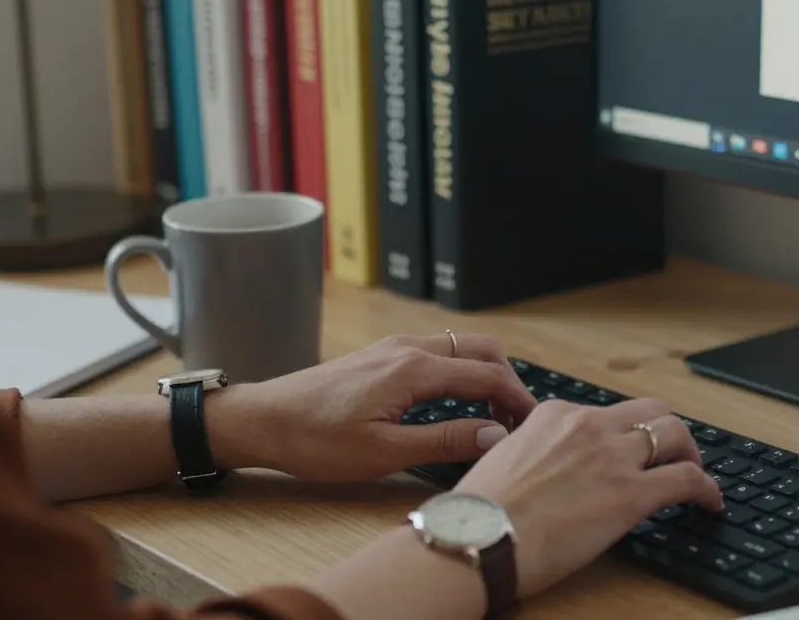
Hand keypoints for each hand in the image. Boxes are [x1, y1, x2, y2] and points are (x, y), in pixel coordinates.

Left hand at [215, 333, 537, 480]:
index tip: (534, 425)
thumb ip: (444, 440)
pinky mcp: (383, 355)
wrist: (264, 420)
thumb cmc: (317, 441)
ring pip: (460, 347)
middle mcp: (409, 347)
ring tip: (494, 414)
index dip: (517, 399)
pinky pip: (439, 352)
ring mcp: (395, 347)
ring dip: (485, 373)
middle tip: (519, 418)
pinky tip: (458, 403)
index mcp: (414, 369)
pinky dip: (462, 371)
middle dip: (508, 380)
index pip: (486, 375)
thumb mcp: (384, 452)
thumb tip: (495, 434)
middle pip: (481, 349)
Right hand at [453, 398, 724, 597]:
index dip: (621, 433)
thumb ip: (533, 452)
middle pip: (649, 411)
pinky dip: (707, 488)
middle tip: (672, 453)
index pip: (603, 413)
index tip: (625, 450)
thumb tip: (545, 469)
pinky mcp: (632, 493)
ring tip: (695, 471)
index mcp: (554, 415)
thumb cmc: (481, 513)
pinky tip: (710, 502)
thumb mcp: (504, 460)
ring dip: (690, 451)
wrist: (480, 538)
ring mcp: (613, 456)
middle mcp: (588, 425)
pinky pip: (687, 479)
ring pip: (674, 433)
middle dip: (666, 429)